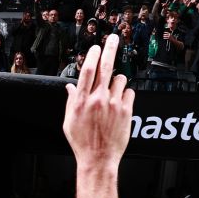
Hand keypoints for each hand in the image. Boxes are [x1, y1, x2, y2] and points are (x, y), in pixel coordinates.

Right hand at [62, 35, 133, 166]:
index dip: (93, 55)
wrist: (98, 159)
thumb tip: (70, 87)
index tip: (97, 46)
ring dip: (117, 81)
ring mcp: (114, 104)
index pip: (88, 71)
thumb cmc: (82, 143)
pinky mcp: (126, 111)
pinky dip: (125, 94)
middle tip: (114, 38)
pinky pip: (129, 92)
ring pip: (120, 79)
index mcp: (82, 101)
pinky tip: (119, 104)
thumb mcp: (69, 122)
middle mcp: (98, 100)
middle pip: (106, 66)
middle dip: (111, 48)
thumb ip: (71, 102)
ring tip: (112, 94)